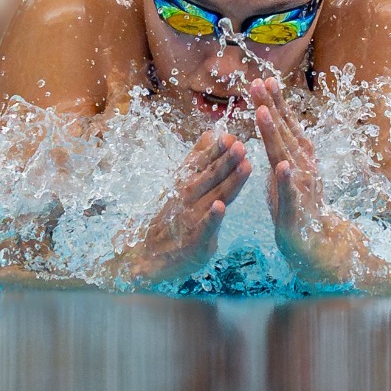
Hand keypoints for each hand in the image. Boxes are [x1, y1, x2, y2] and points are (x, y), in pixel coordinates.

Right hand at [111, 129, 250, 285]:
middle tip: (240, 145)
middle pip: (210, 177)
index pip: (204, 164)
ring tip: (243, 165)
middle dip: (226, 160)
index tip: (230, 135)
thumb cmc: (170, 218)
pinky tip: (220, 206)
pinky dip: (211, 217)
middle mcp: (188, 197)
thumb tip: (208, 134)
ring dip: (228, 181)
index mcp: (188, 183)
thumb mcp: (182, 186)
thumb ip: (197, 161)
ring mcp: (190, 218)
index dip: (216, 150)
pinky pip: (204, 227)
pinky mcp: (194, 240)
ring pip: (213, 196)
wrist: (146, 256)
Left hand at [252, 77, 366, 283]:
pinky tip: (283, 166)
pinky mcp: (295, 211)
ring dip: (275, 134)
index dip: (277, 103)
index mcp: (299, 158)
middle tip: (258, 83)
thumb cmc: (299, 209)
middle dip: (272, 107)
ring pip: (286, 156)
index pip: (286, 126)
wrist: (318, 245)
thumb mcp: (286, 175)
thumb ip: (281, 151)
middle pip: (285, 133)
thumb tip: (272, 125)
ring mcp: (301, 188)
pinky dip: (287, 179)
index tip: (265, 80)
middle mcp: (303, 167)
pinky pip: (290, 193)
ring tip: (263, 112)